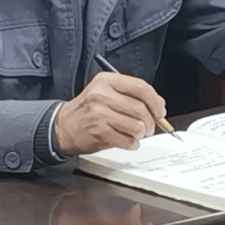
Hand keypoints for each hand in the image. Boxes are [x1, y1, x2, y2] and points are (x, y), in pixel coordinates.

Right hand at [50, 71, 166, 154]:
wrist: (63, 126)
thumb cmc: (88, 110)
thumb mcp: (105, 91)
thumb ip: (129, 95)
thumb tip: (157, 106)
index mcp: (107, 81)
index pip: (141, 87)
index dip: (156, 101)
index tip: (160, 111)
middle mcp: (102, 95)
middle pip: (141, 109)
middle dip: (151, 122)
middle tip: (150, 127)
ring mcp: (100, 114)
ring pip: (136, 126)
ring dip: (141, 134)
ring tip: (137, 134)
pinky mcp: (99, 132)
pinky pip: (127, 140)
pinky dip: (132, 143)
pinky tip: (128, 141)